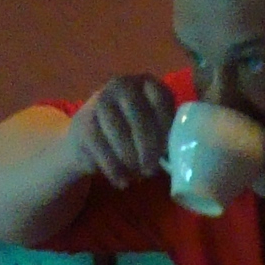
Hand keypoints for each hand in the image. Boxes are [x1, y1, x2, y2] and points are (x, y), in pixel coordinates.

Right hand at [66, 74, 176, 188]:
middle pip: (139, 117)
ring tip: (139, 175)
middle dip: (147, 147)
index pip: (160, 100)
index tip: (168, 151)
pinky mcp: (83, 123)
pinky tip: (122, 181)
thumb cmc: (132, 132)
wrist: (87, 135)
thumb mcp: (151, 124)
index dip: (166, 127)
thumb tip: (181, 156)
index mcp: (146, 83)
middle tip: (152, 170)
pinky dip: (114, 169)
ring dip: (131, 159)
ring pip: (119, 134)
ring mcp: (100, 102)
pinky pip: (102, 149)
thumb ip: (165, 131)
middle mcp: (122, 85)